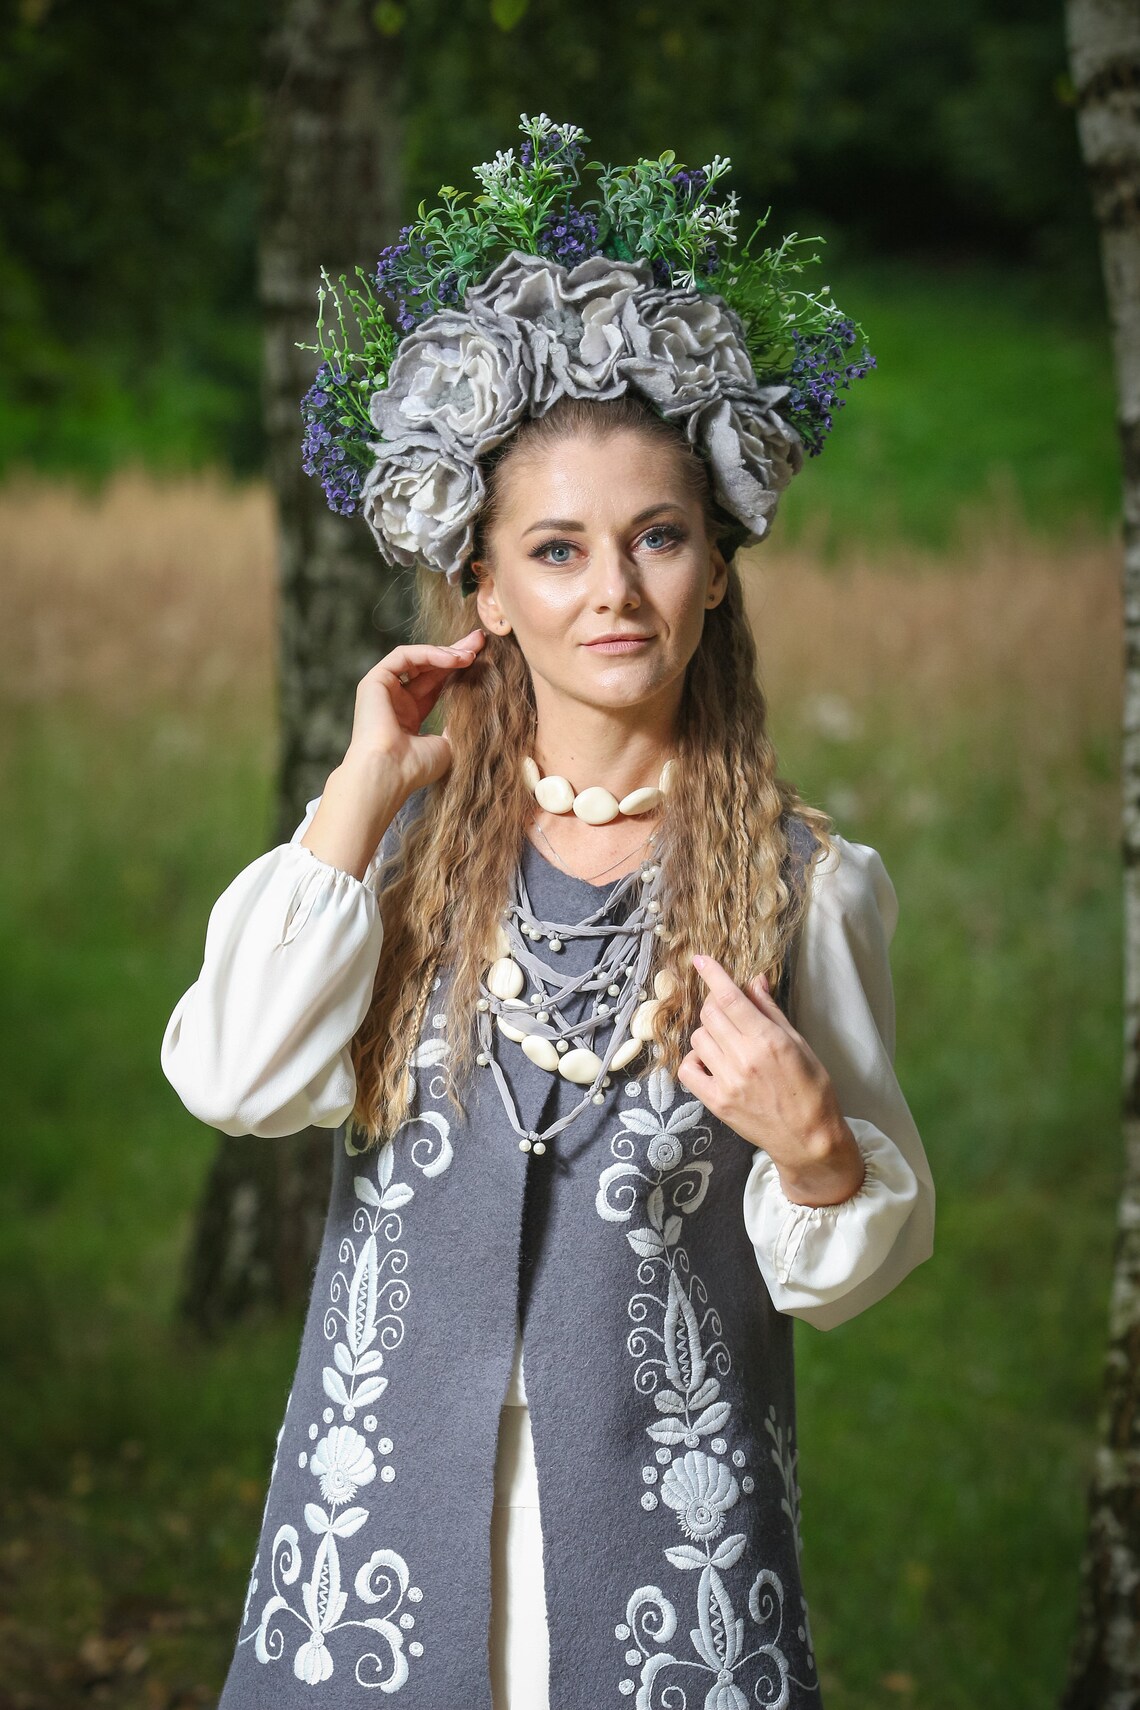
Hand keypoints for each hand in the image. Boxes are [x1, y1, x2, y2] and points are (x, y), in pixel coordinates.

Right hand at [346, 626, 485, 798]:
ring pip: (416, 658)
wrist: (389, 774)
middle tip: (481, 640)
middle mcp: (395, 700)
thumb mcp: (448, 743)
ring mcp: (383, 689)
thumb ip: (459, 723)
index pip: (437, 684)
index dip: (459, 669)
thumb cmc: (416, 768)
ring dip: (445, 652)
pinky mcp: (374, 681)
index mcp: (410, 716)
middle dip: (456, 652)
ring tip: (471, 653)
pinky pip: (403, 656)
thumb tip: (481, 705)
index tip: (485, 658)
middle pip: (429, 667)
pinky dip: (428, 653)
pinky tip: (452, 659)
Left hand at [677, 955, 866, 1206]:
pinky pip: (688, 1070)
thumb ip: (772, 1012)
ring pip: (698, 1038)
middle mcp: (743, 1058)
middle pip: (710, 1014)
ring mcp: (726, 1081)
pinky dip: (695, 1060)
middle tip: (730, 1011)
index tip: (701, 960)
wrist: (809, 1140)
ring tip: (728, 1042)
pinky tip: (711, 1062)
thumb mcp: (800, 1045)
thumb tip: (754, 981)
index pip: (729, 998)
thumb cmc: (813, 1091)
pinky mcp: (716, 1102)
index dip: (712, 975)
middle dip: (716, 1005)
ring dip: (709, 1032)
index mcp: (767, 1040)